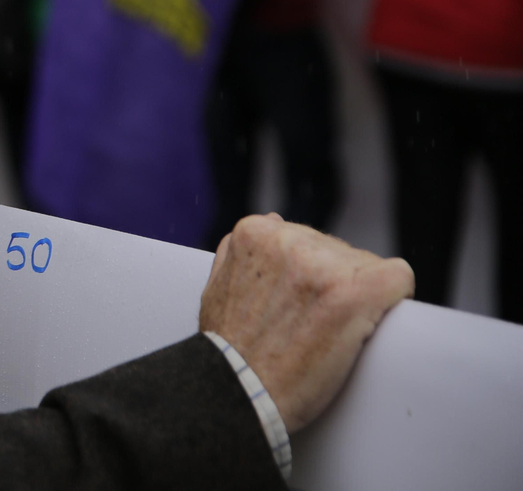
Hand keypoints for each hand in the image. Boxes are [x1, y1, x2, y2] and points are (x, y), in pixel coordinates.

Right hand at [198, 214, 412, 431]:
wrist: (241, 394)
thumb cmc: (231, 352)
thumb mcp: (217, 287)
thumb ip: (239, 252)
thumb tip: (274, 221)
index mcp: (254, 234)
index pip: (308, 240)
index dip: (313, 277)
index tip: (306, 307)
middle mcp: (289, 240)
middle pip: (340, 252)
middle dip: (337, 285)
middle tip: (317, 326)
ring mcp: (323, 265)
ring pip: (369, 267)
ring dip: (361, 298)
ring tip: (333, 332)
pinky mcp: (356, 292)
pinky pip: (398, 278)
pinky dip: (395, 300)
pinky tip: (374, 324)